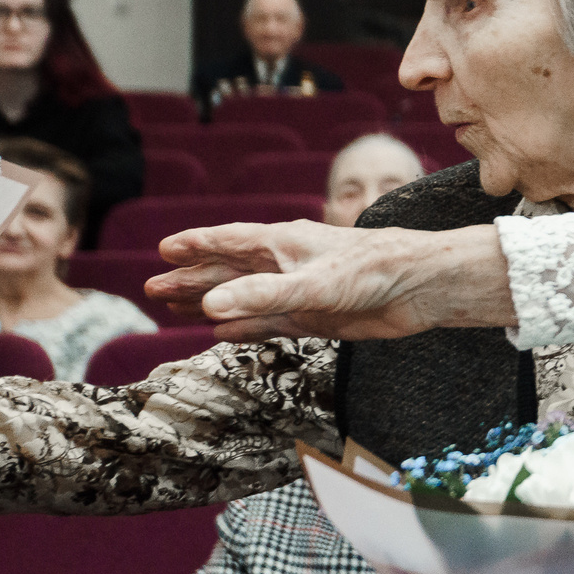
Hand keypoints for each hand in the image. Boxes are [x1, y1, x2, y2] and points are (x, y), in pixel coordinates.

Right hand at [147, 221, 516, 342]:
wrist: (420, 289)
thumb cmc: (371, 270)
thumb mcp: (311, 285)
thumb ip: (261, 297)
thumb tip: (207, 308)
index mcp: (281, 243)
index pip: (227, 241)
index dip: (196, 246)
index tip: (163, 250)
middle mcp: (286, 264)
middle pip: (228, 272)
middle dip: (191, 279)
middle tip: (154, 289)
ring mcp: (299, 291)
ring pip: (244, 298)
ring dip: (212, 304)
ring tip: (176, 309)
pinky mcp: (315, 317)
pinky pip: (270, 323)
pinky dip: (244, 328)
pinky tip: (220, 332)